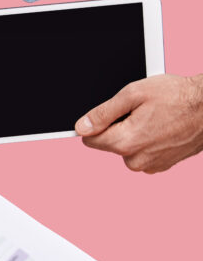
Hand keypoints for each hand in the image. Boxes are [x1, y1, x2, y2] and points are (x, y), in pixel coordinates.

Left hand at [76, 74, 202, 172]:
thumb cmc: (178, 97)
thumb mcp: (134, 94)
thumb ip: (103, 113)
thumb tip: (81, 127)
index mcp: (126, 143)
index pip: (90, 139)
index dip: (97, 123)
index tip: (111, 113)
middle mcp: (136, 160)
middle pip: (109, 144)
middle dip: (118, 127)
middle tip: (140, 112)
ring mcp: (151, 165)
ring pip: (127, 149)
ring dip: (135, 134)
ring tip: (155, 118)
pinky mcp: (162, 165)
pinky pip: (143, 153)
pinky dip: (148, 141)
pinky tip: (163, 128)